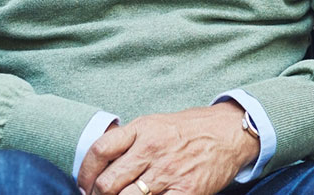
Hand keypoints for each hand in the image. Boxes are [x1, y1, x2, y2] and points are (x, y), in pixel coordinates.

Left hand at [77, 103, 257, 194]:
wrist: (228, 134)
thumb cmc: (189, 130)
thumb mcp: (155, 124)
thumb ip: (129, 140)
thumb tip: (101, 162)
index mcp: (142, 130)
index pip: (99, 151)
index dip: (84, 173)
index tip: (84, 184)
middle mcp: (151, 150)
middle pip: (107, 183)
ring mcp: (168, 173)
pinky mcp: (186, 192)